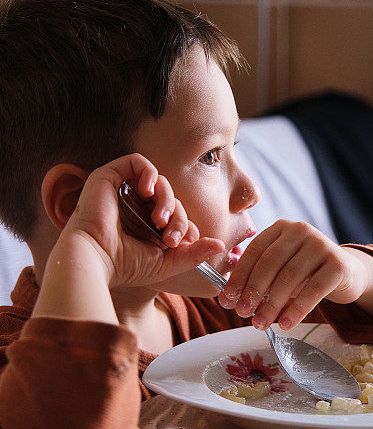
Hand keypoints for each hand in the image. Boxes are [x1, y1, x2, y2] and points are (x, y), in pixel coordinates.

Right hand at [62, 153, 224, 289]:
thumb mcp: (167, 263)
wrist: (96, 259)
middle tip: (172, 238)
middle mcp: (133, 206)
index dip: (185, 225)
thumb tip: (220, 245)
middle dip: (179, 217)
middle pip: (171, 199)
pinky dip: (149, 174)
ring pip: (159, 181)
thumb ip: (193, 254)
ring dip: (167, 199)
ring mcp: (122, 191)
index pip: (176, 215)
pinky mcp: (110, 176)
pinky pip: (138, 161)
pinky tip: (148, 192)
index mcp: (144, 225)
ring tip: (160, 220)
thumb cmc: (126, 266)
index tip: (186, 243)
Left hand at [217, 220, 366, 329]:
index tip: (228, 298)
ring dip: (272, 304)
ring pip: (290, 277)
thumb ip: (258, 280)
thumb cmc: (306, 273)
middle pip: (270, 263)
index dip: (239, 275)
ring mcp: (322, 245)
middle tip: (242, 313)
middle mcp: (301, 230)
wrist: (346, 273)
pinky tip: (286, 324)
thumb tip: (229, 300)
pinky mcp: (338, 264)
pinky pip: (313, 289)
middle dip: (253, 291)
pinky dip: (297, 309)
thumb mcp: (281, 270)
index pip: (255, 250)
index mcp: (281, 228)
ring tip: (261, 324)